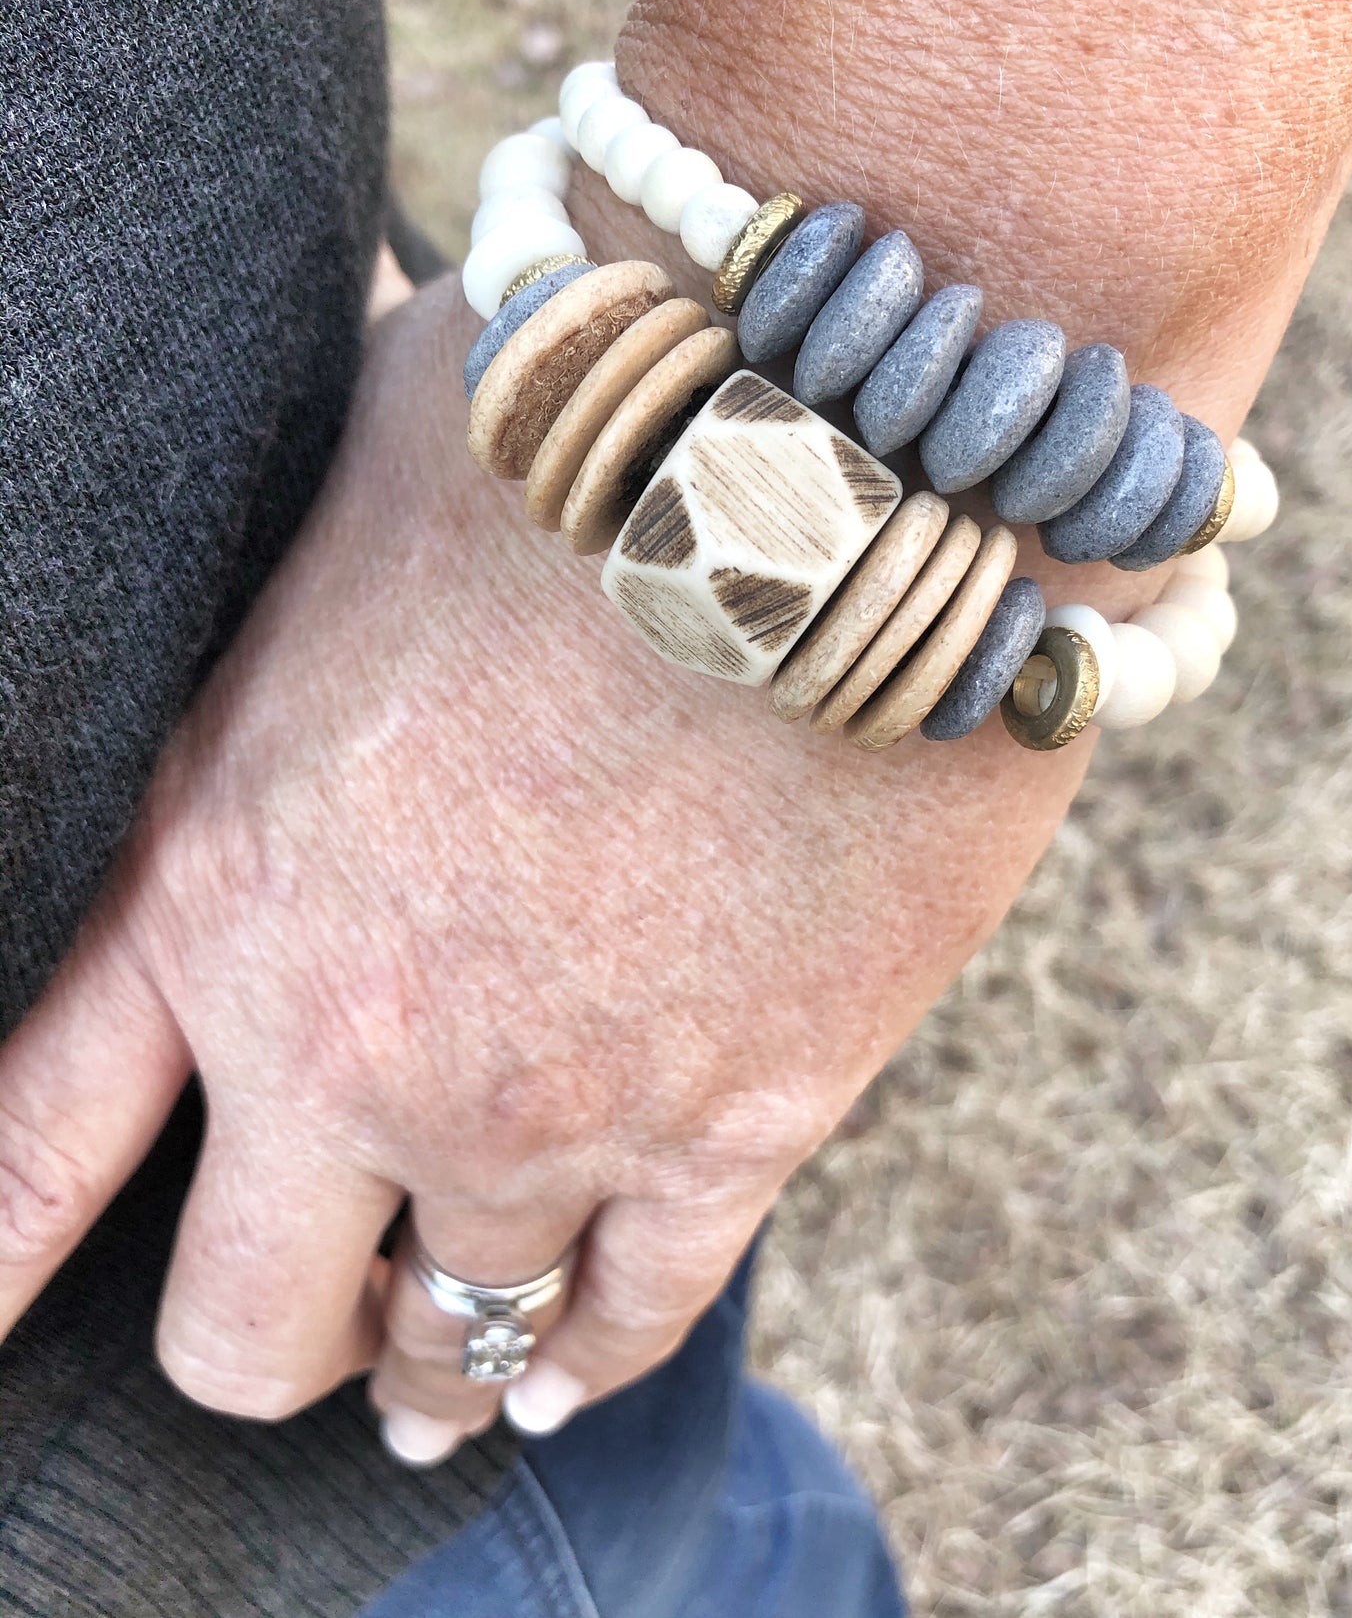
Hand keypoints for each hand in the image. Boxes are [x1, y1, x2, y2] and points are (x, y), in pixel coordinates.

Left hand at [0, 276, 1092, 1453]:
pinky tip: (566, 1365)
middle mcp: (356, 1040)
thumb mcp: (335, 490)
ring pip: (449, 1344)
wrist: (833, 462)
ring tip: (433, 1362)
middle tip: (302, 1307)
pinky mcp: (736, 1114)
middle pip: (245, 1325)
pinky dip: (588, 1357)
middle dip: (264, 1334)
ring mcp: (549, 1107)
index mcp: (217, 876)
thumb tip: (279, 489)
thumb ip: (276, 570)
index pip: (27, 1152)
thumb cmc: (574, 425)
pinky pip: (632, 1314)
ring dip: (432, 1357)